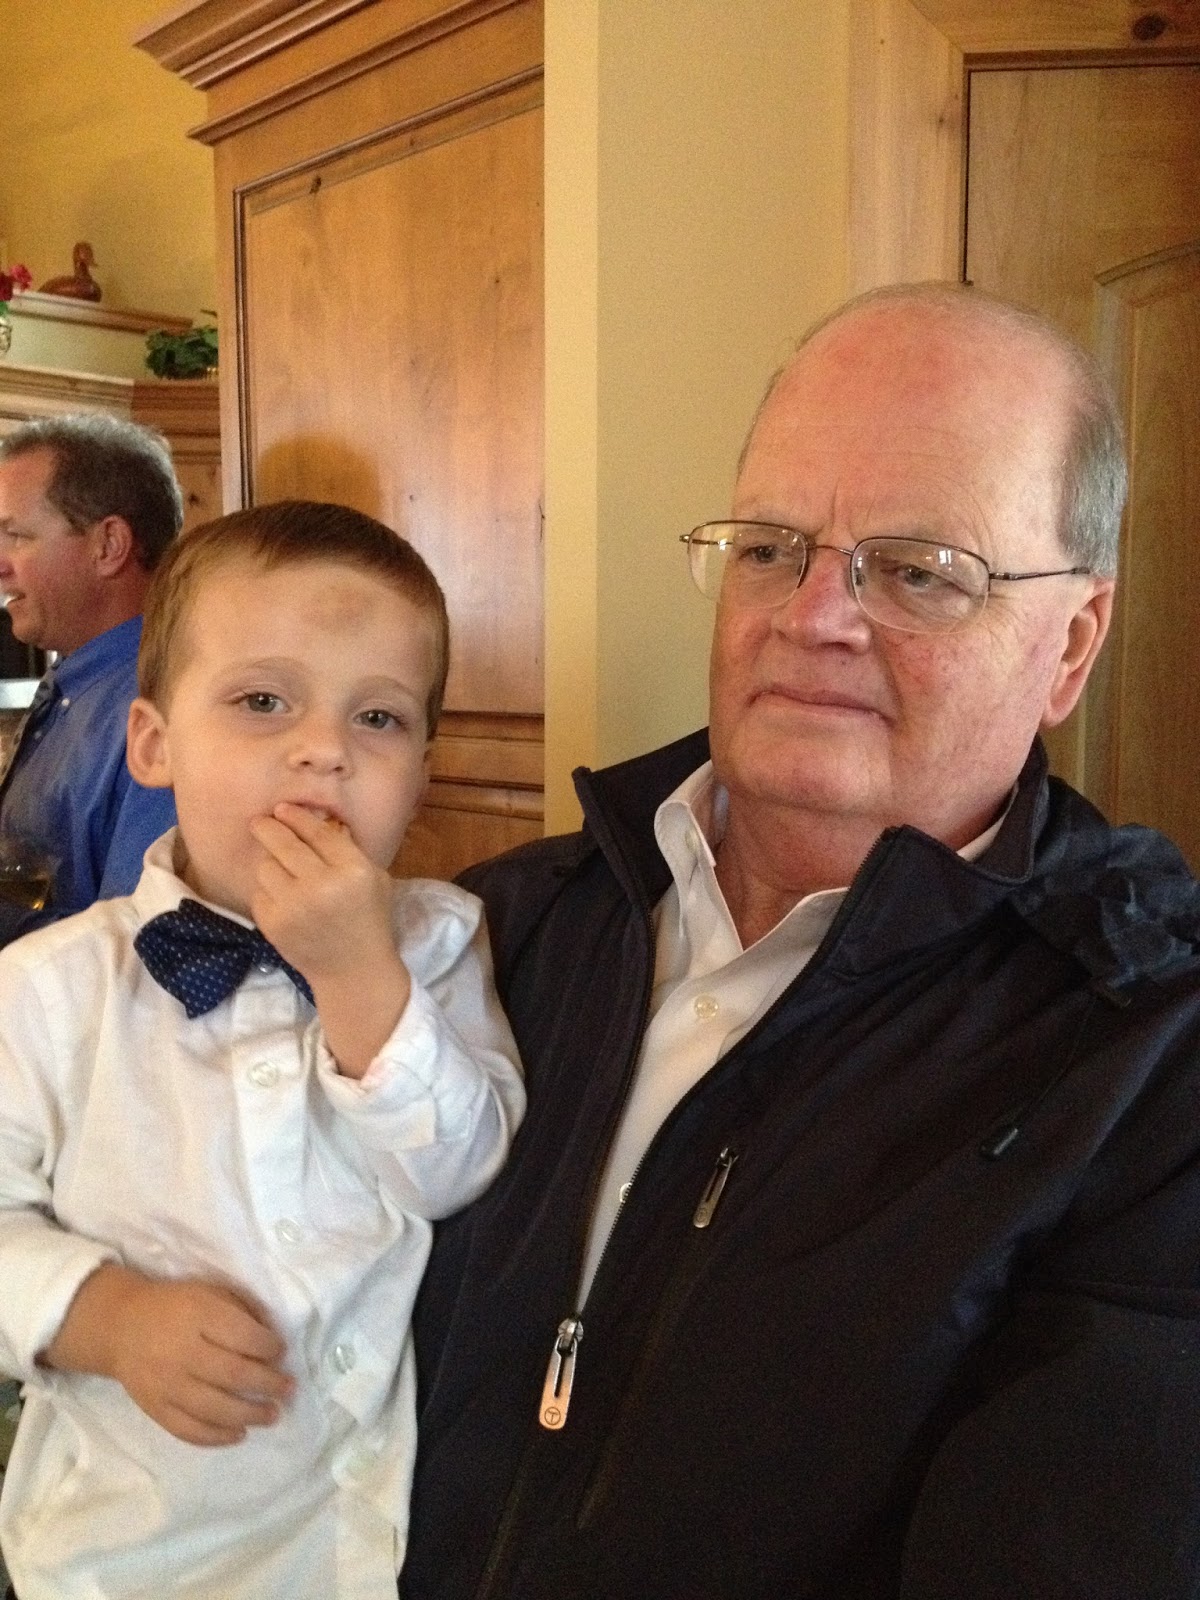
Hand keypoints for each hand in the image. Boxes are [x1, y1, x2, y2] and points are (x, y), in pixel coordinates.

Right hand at [42, 1264, 293, 1446]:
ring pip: (214, 1408)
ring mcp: (166, 1384)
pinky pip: (188, 1430)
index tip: (282, 1352)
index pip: (243, 1336)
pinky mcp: (155, 1409)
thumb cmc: (176, 1306)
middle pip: (233, 1375)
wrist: (121, 1327)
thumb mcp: (211, 1292)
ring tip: (273, 1415)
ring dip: (250, 1415)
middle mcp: (182, 1352)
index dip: (269, 1347)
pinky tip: (239, 1434)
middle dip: (268, 1384)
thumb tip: (273, 1340)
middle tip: (289, 1389)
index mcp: (199, 1316)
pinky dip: (217, 1437)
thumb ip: (243, 1310)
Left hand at [249, 804, 410, 1075]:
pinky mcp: (274, 924)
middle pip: (284, 844)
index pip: (318, 833)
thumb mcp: (375, 879)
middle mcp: (322, 885)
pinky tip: (282, 898)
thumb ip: (347, 850)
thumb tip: (312, 821)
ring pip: (266, 867)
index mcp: (353, 870)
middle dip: (268, 828)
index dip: (297, 817)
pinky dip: (268, 892)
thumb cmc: (368, 920)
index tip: (282, 808)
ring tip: (281, 870)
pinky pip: (259, 893)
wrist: (353, 971)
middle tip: (260, 822)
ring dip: (271, 864)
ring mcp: (294, 906)